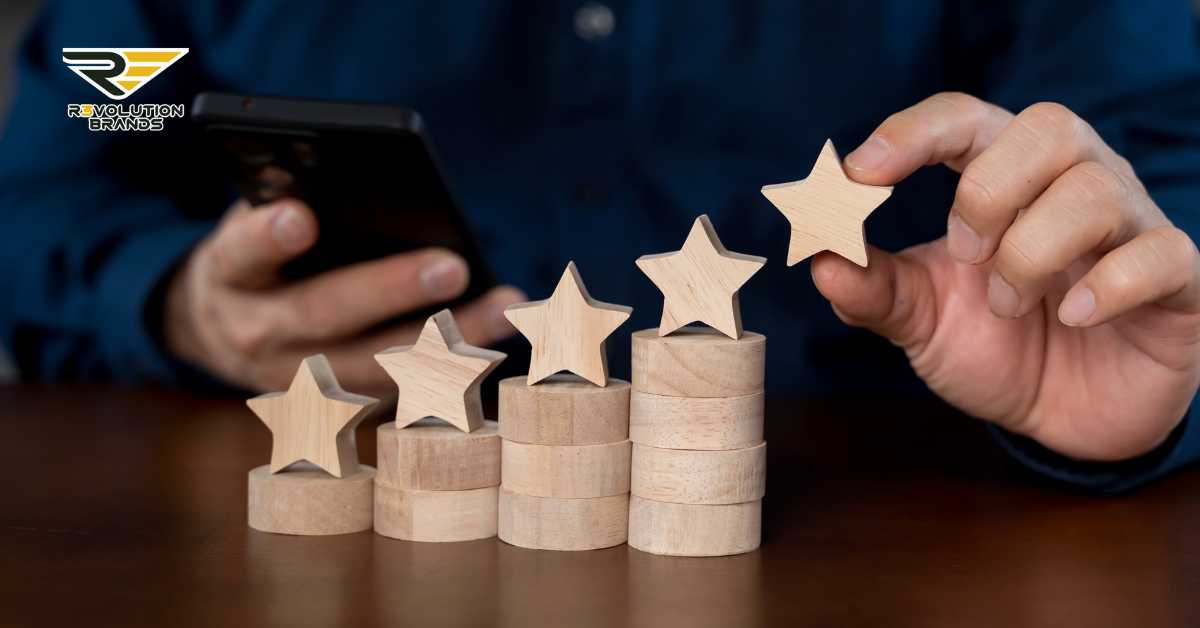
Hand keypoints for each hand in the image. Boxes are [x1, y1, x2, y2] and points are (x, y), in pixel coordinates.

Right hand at [164, 199, 524, 391]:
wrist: (222, 331)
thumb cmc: (259, 257)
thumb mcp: (253, 224)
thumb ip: (285, 202)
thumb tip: (350, 176)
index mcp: (230, 276)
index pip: (241, 254)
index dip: (267, 237)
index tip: (300, 217)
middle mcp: (256, 334)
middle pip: (324, 314)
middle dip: (390, 290)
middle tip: (451, 266)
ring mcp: (297, 380)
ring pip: (376, 363)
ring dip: (447, 340)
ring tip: (504, 306)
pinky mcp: (338, 405)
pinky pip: (401, 388)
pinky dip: (454, 365)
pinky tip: (499, 333)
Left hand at [814, 93, 1199, 460]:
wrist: (1063, 416)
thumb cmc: (994, 345)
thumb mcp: (922, 320)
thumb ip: (873, 289)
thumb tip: (817, 261)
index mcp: (1007, 175)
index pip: (965, 118)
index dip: (912, 133)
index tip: (859, 174)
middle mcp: (1074, 183)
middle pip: (1046, 128)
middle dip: (988, 191)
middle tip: (964, 255)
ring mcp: (1130, 226)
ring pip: (1095, 191)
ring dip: (1032, 253)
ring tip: (1010, 305)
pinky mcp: (1175, 279)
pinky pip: (1158, 254)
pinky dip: (1106, 286)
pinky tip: (1072, 316)